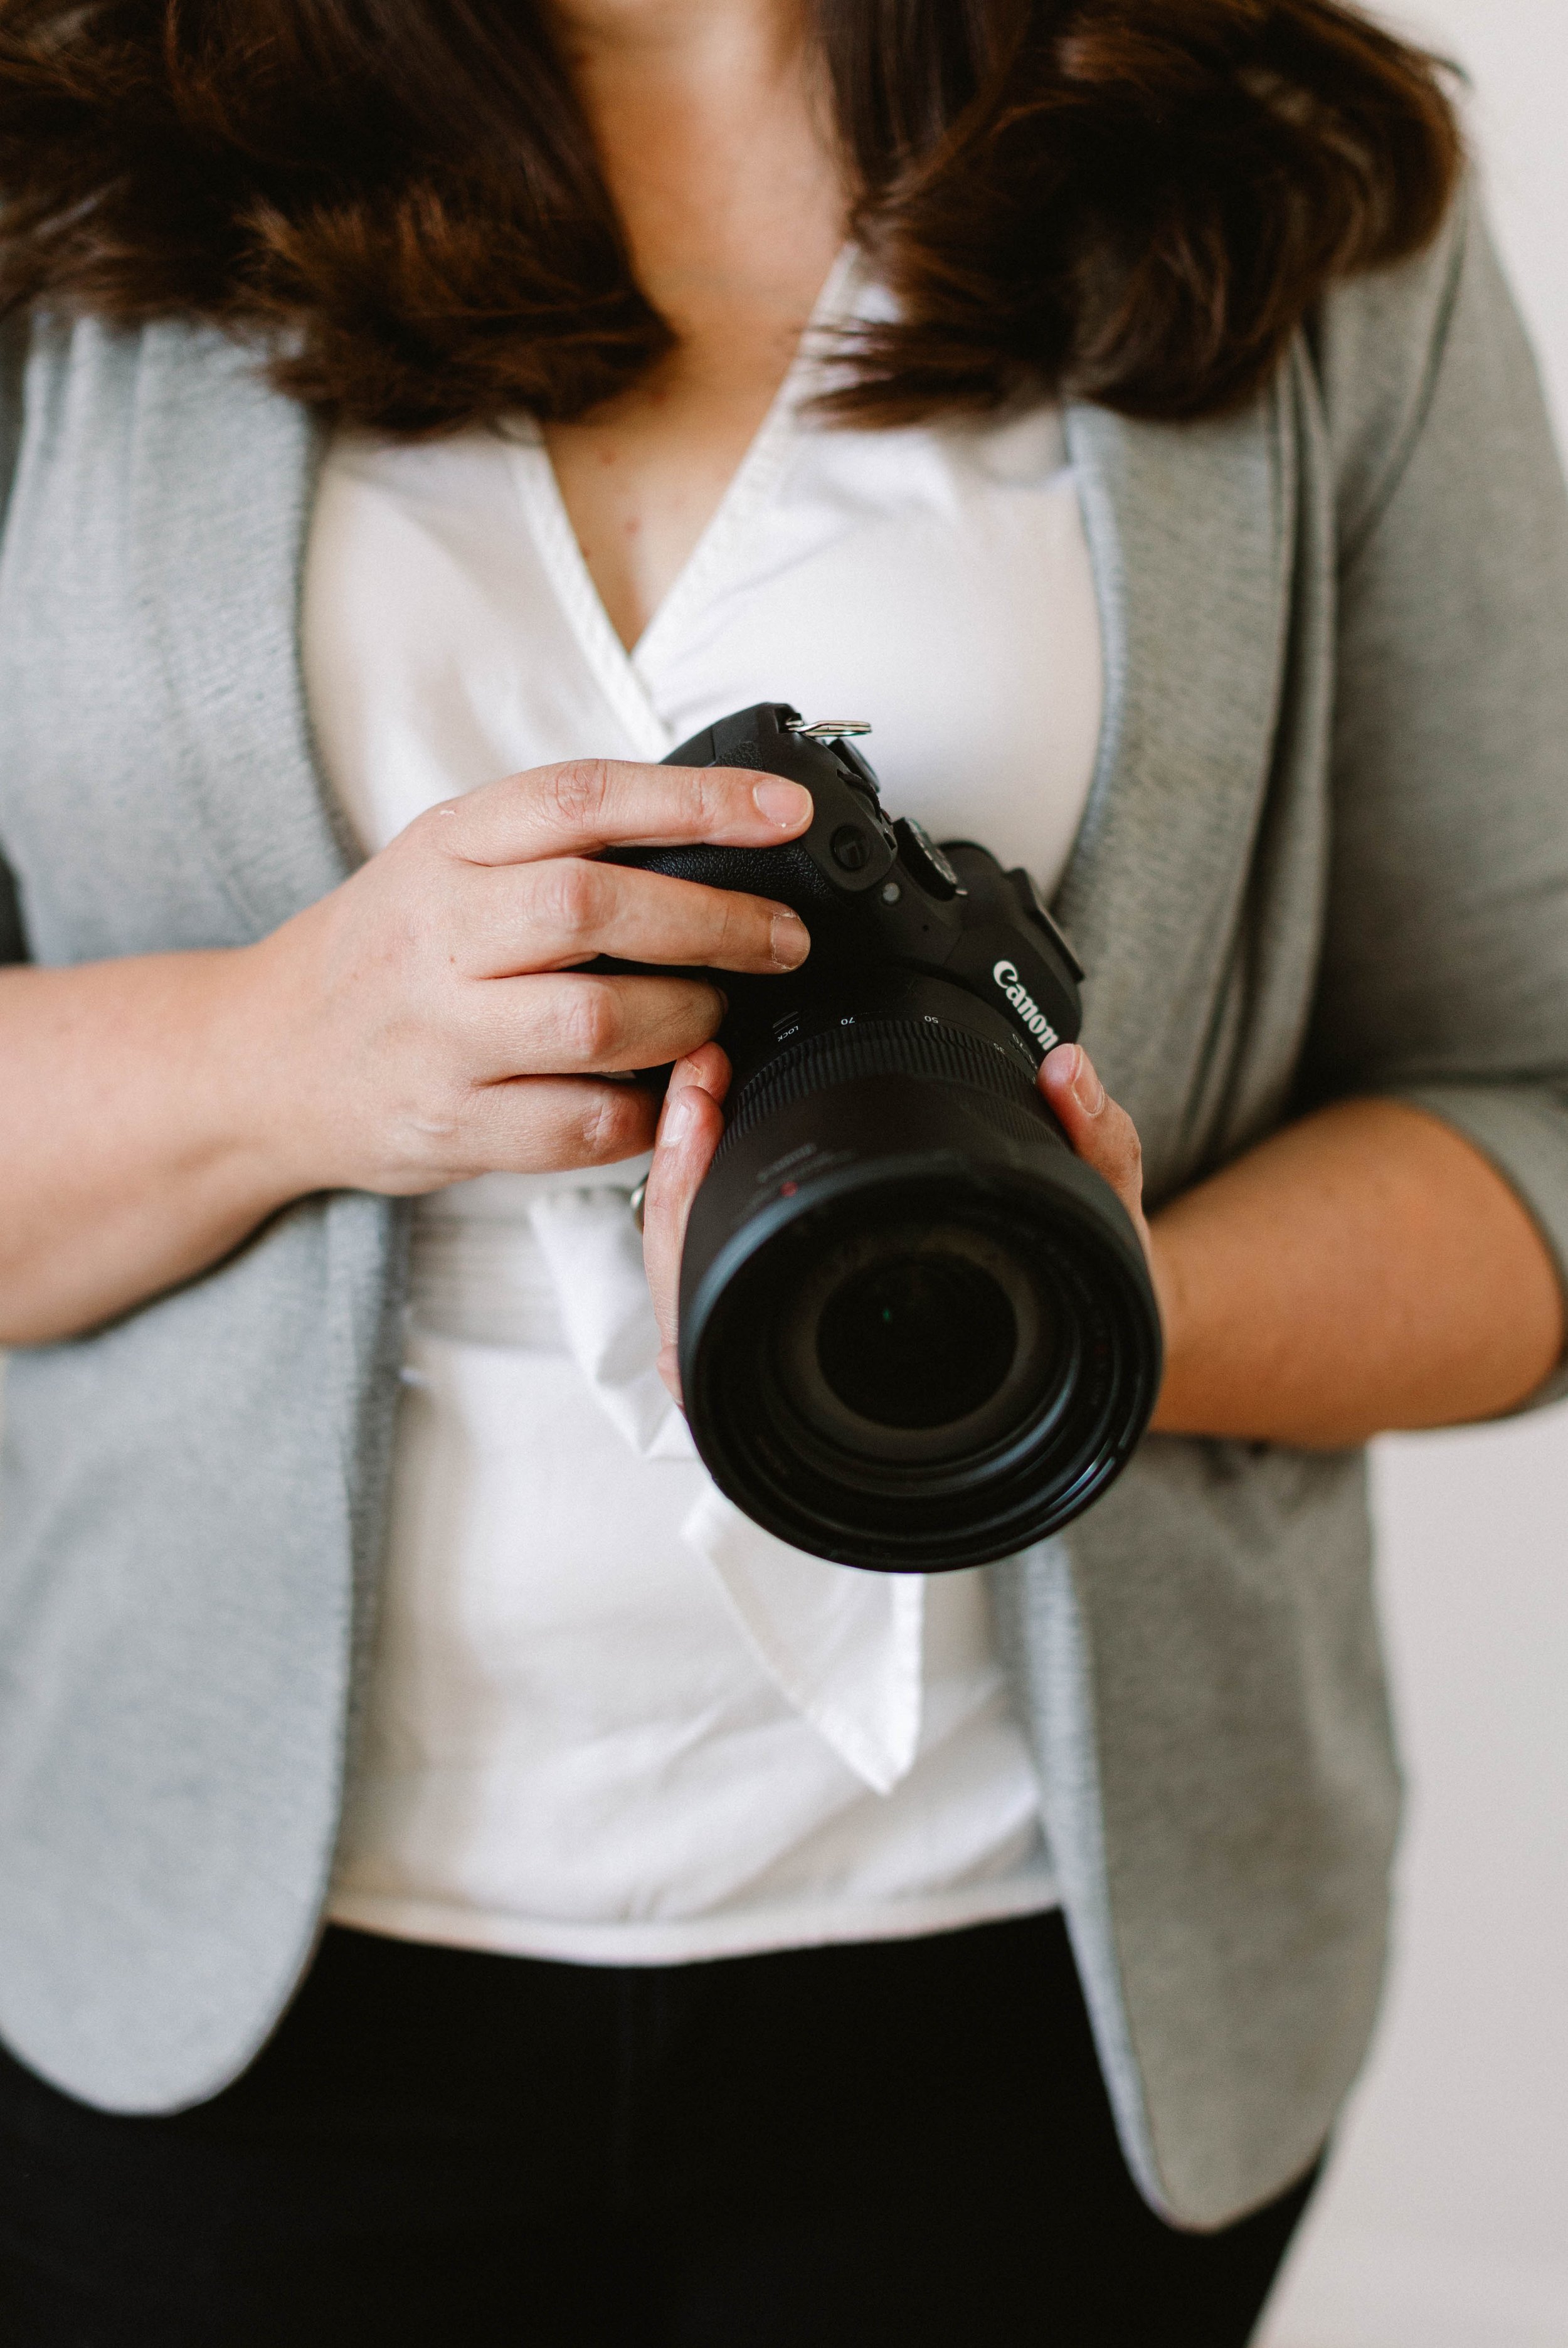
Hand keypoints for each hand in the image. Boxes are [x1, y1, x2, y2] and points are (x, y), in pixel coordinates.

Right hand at [240, 758, 812, 1196]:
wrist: (260, 1062)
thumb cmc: (382, 955)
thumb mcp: (442, 862)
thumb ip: (551, 845)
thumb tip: (711, 836)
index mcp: (444, 846)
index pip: (581, 800)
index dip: (696, 802)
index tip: (783, 813)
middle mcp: (436, 933)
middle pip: (594, 908)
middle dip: (715, 923)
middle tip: (782, 940)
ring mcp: (439, 1035)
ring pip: (597, 1022)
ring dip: (686, 1019)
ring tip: (712, 1017)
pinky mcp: (451, 1124)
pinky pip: (582, 1123)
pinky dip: (646, 1110)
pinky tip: (662, 1091)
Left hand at [642, 1035, 1162, 1407]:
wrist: (1092, 1344)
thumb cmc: (1082, 1311)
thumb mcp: (1103, 1230)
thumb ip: (1097, 1150)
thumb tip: (1069, 1073)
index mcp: (866, 1391)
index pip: (727, 1307)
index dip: (689, 1202)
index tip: (700, 1104)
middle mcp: (813, 1386)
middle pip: (682, 1295)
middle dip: (671, 1178)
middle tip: (695, 1079)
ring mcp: (794, 1358)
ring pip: (684, 1290)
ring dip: (676, 1191)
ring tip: (697, 1093)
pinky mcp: (789, 1324)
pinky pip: (711, 1276)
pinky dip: (697, 1210)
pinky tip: (710, 1139)